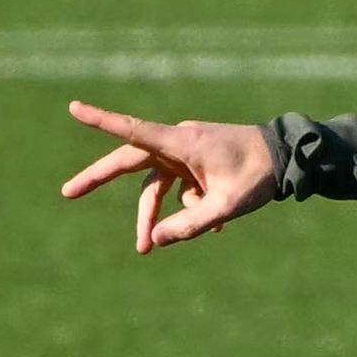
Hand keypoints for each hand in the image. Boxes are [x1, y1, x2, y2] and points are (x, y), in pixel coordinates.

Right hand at [59, 104, 281, 249]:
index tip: (73, 107)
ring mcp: (187, 153)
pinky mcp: (198, 163)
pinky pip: (181, 188)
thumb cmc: (259, 176)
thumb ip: (191, 224)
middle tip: (67, 193)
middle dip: (99, 179)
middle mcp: (178, 144)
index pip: (133, 131)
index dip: (101, 121)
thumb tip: (156, 240)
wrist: (289, 158)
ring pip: (157, 185)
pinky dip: (189, 209)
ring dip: (154, 215)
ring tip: (148, 248)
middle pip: (129, 162)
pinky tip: (213, 230)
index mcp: (181, 143)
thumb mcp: (226, 206)